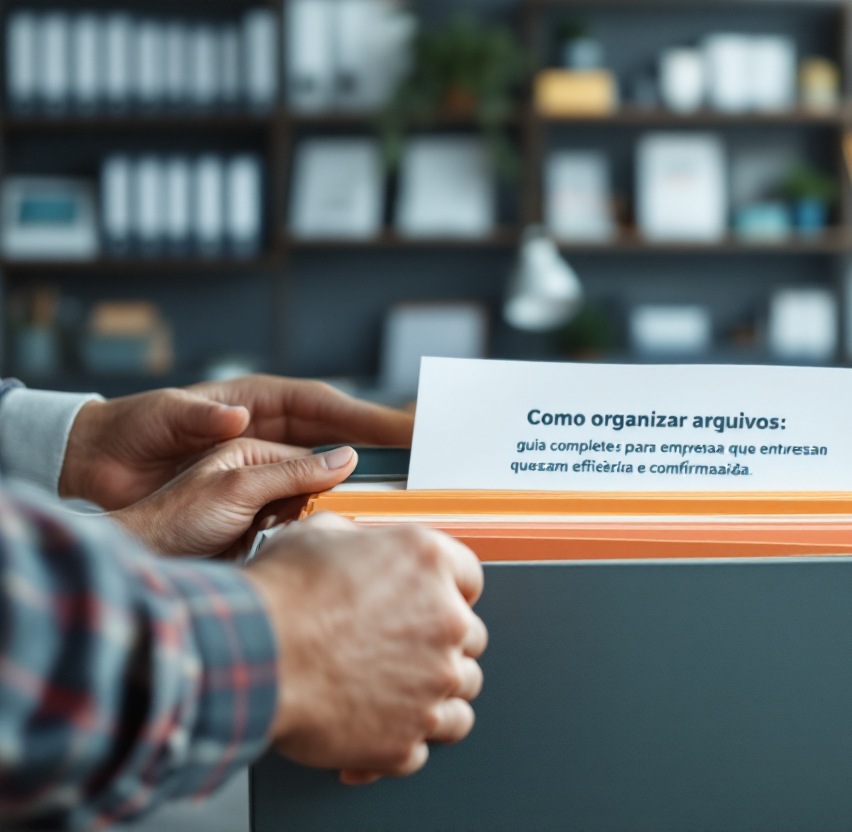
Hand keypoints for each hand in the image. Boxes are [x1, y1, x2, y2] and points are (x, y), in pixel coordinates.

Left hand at [61, 375, 412, 509]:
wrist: (91, 469)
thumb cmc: (127, 431)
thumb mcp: (161, 417)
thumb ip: (197, 416)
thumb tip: (239, 419)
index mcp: (257, 401)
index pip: (325, 405)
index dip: (368, 416)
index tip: (406, 428)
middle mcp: (269, 431)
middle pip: (339, 438)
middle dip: (382, 450)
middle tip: (424, 464)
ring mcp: (263, 466)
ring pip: (325, 473)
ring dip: (358, 484)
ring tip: (397, 498)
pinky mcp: (251, 499)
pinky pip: (299, 503)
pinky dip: (324, 511)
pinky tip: (346, 527)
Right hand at [244, 514, 486, 784]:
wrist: (251, 656)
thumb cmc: (278, 599)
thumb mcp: (317, 534)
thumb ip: (356, 539)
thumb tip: (353, 545)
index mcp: (429, 563)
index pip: (469, 576)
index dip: (447, 589)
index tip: (433, 601)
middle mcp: (445, 622)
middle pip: (469, 636)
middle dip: (440, 642)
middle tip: (403, 647)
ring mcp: (433, 683)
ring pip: (461, 690)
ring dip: (435, 691)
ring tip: (398, 691)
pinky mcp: (408, 736)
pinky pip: (423, 747)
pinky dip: (403, 742)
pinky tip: (377, 731)